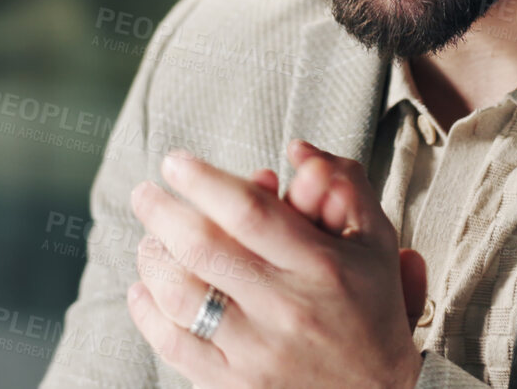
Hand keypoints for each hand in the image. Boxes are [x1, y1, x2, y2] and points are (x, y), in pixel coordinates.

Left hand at [127, 142, 423, 388]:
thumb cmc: (371, 308)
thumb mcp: (374, 241)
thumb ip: (344, 185)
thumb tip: (297, 151)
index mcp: (321, 266)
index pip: (250, 212)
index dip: (204, 181)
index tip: (175, 163)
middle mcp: (287, 308)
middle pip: (203, 249)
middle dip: (161, 212)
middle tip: (145, 194)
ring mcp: (257, 352)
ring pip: (180, 295)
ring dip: (152, 259)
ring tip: (149, 240)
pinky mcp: (236, 385)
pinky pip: (174, 345)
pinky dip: (147, 312)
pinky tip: (143, 289)